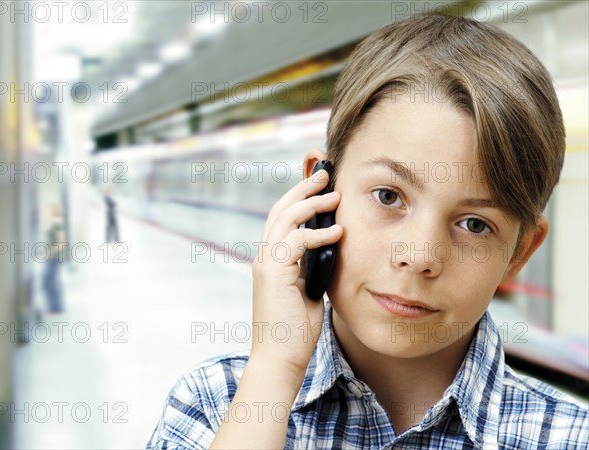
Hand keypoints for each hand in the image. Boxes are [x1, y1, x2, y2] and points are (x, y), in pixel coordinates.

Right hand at [250, 168, 342, 375]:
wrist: (281, 357)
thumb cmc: (295, 329)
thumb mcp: (309, 290)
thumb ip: (313, 267)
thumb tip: (330, 250)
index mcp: (272, 260)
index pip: (282, 218)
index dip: (298, 198)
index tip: (319, 186)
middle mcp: (264, 257)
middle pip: (281, 209)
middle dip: (302, 188)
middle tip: (324, 175)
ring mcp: (266, 264)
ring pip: (285, 219)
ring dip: (310, 203)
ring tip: (334, 195)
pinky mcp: (273, 274)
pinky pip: (295, 242)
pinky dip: (317, 234)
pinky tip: (337, 232)